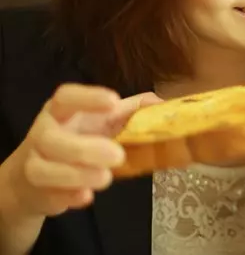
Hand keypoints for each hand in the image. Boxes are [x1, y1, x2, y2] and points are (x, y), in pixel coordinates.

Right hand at [2, 84, 161, 218]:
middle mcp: (43, 134)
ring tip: (106, 178)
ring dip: (76, 175)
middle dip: (84, 148)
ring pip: (43, 169)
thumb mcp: (105, 122)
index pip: (66, 97)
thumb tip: (161, 104)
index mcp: (61, 111)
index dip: (87, 98)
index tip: (114, 102)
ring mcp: (34, 164)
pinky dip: (68, 196)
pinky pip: (48, 194)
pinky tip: (86, 197)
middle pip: (51, 138)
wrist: (38, 179)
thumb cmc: (80, 140)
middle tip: (118, 156)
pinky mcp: (37, 192)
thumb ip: (131, 111)